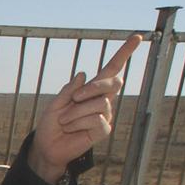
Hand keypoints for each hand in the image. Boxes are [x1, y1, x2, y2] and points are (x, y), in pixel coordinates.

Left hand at [29, 33, 142, 183]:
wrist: (46, 147)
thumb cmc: (51, 125)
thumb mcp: (55, 104)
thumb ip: (68, 90)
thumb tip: (83, 74)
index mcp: (92, 90)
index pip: (112, 69)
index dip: (124, 53)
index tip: (137, 37)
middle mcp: (102, 100)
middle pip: (114, 83)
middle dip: (95, 87)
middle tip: (75, 98)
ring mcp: (105, 115)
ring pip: (100, 104)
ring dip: (76, 112)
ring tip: (64, 121)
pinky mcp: (103, 130)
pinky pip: (96, 120)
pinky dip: (79, 123)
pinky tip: (71, 128)